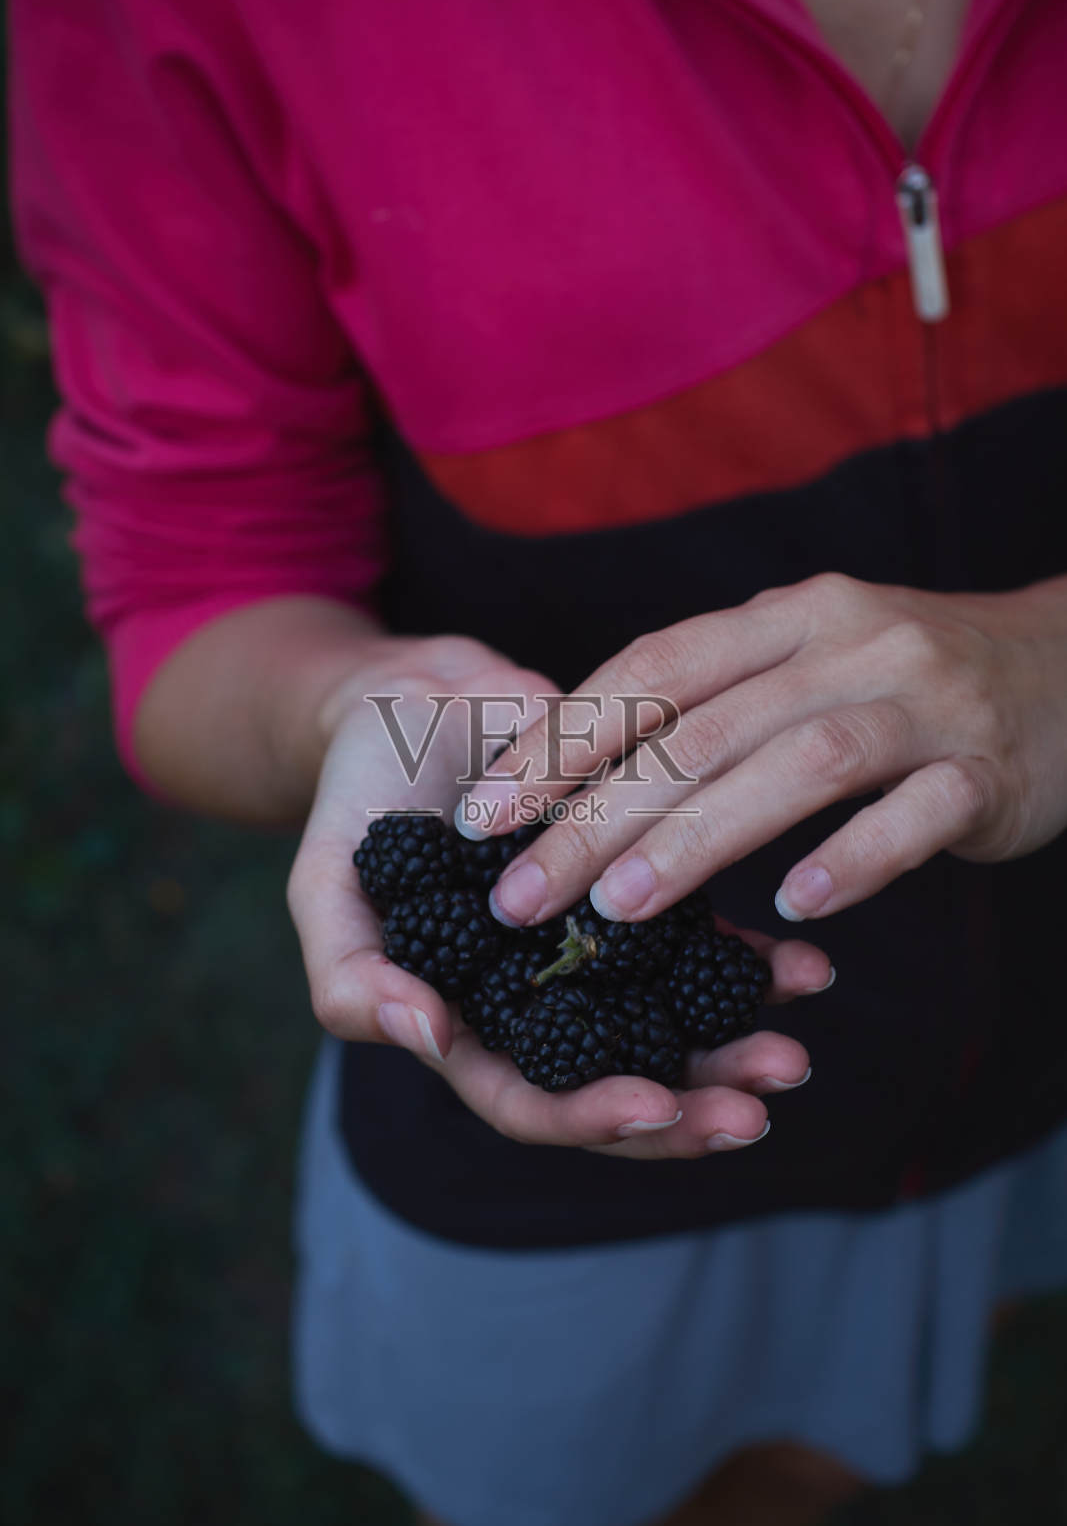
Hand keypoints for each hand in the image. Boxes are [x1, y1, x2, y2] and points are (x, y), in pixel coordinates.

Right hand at [286, 633, 830, 1158]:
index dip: (589, 1116)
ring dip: (737, 1047)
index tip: (655, 1107)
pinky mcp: (643, 883)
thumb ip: (353, 975)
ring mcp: (598, 948)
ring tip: (792, 1056)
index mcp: (469, 1019)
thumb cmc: (360, 799)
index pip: (530, 1099)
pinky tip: (806, 971)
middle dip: (691, 1105)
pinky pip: (705, 938)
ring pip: (675, 1023)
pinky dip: (753, 962)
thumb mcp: (326, 887)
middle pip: (621, 1080)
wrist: (416, 703)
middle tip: (758, 1106)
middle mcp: (543, 999)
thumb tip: (427, 1037)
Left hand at [460, 572, 1066, 929]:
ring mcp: (925, 703)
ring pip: (796, 766)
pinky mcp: (987, 769)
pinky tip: (795, 909)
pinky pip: (913, 816)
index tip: (484, 813)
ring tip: (618, 911)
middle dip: (595, 814)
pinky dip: (853, 859)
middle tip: (518, 894)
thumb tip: (582, 773)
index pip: (653, 666)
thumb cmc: (909, 677)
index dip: (561, 738)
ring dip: (698, 840)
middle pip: (703, 727)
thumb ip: (716, 700)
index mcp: (789, 614)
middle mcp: (849, 643)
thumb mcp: (808, 657)